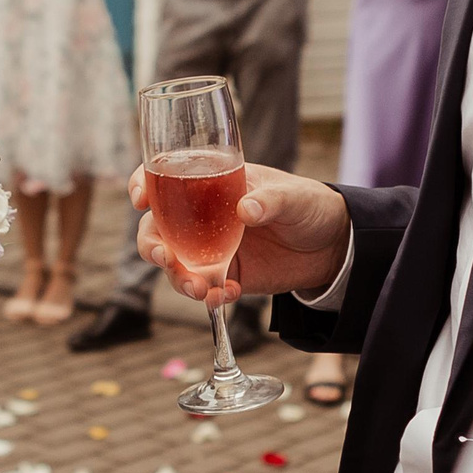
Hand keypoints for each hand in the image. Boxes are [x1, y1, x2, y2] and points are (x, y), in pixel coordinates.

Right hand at [130, 162, 350, 306]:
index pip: (165, 176)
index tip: (140, 199)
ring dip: (177, 278)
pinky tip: (227, 295)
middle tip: (164, 258)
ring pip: (174, 264)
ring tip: (199, 289)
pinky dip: (209, 296)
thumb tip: (247, 210)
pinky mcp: (225, 275)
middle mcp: (201, 215)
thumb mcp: (293, 197)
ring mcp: (210, 247)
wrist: (332, 246)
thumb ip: (270, 201)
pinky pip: (204, 288)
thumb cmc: (308, 205)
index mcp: (211, 181)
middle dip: (151, 245)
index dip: (144, 183)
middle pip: (156, 228)